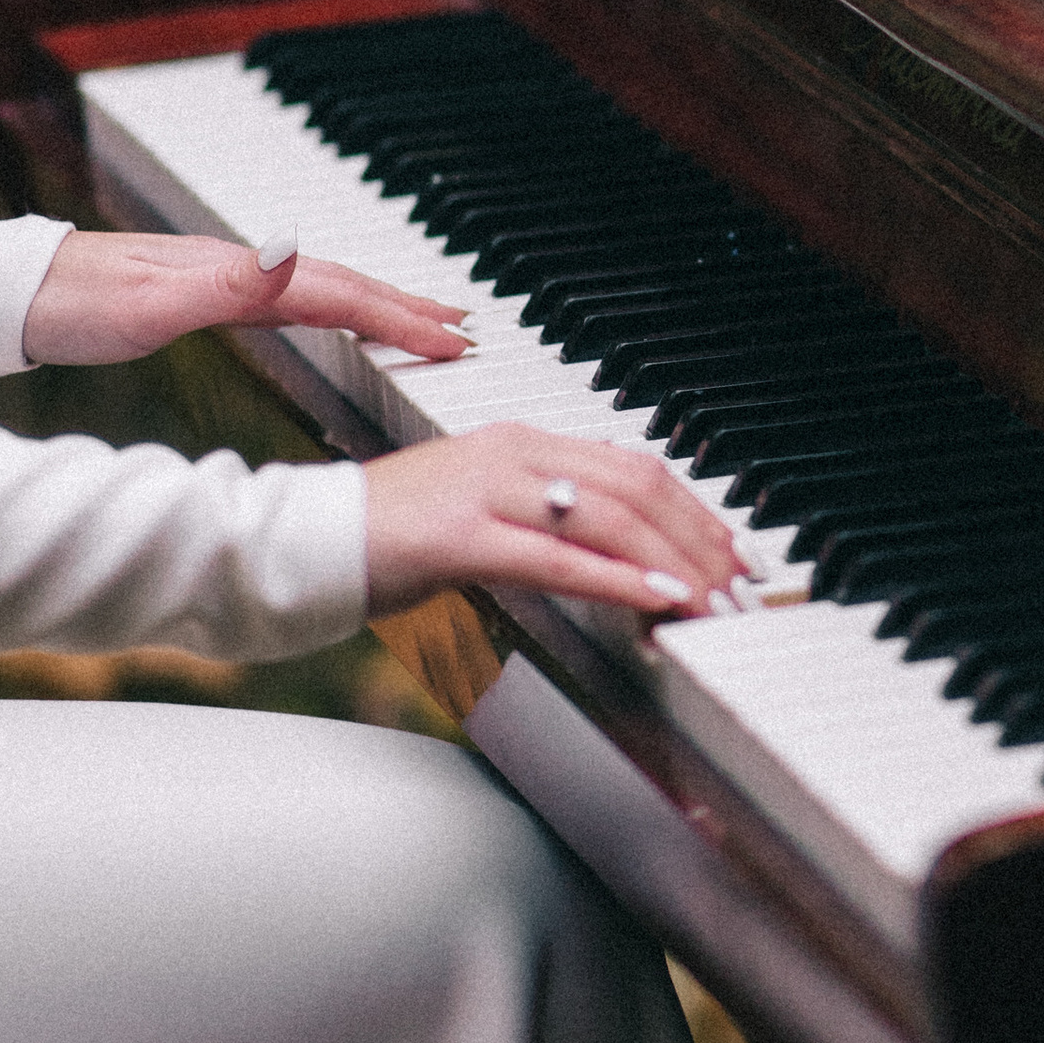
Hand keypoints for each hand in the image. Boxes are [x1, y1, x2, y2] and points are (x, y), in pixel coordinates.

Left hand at [23, 227, 472, 368]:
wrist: (21, 292)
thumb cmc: (76, 302)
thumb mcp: (152, 301)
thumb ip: (228, 281)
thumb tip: (296, 251)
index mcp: (242, 274)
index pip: (341, 295)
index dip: (401, 318)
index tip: (452, 340)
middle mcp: (243, 268)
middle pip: (346, 284)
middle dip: (410, 306)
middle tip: (467, 328)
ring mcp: (230, 276)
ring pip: (328, 290)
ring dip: (384, 305)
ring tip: (426, 320)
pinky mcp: (214, 293)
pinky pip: (300, 301)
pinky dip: (340, 310)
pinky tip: (343, 319)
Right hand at [362, 423, 745, 617]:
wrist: (301, 543)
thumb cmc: (387, 539)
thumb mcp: (481, 516)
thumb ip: (540, 520)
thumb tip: (609, 551)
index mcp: (520, 441)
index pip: (632, 466)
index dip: (692, 510)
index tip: (730, 551)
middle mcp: (512, 452)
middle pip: (636, 486)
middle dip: (700, 538)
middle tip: (742, 585)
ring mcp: (486, 488)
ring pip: (609, 518)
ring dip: (675, 562)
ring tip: (716, 601)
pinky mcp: (460, 536)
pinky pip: (558, 558)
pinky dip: (619, 579)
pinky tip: (659, 599)